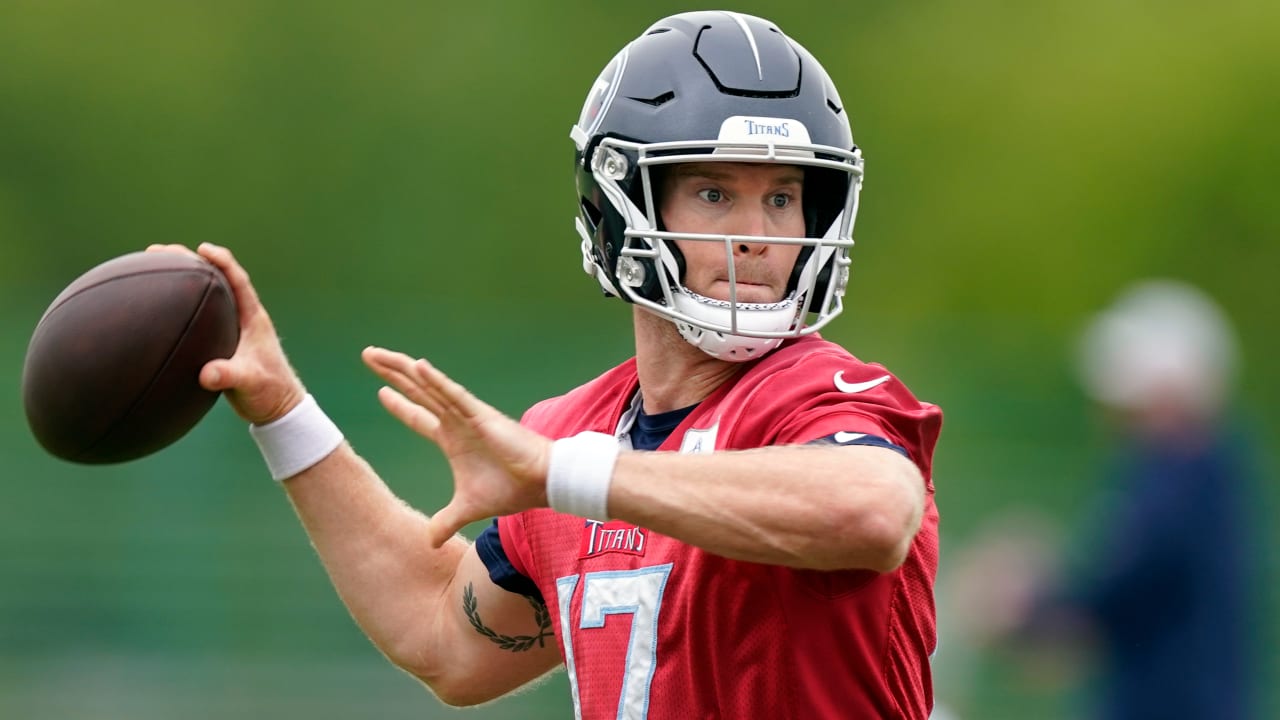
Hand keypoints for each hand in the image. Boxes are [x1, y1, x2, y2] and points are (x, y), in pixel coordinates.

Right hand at [145, 243, 305, 424]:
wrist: (276, 409)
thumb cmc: (269, 392)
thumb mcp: (250, 383)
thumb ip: (229, 377)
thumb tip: (206, 374)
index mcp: (252, 319)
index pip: (238, 281)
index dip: (222, 261)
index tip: (201, 248)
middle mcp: (242, 318)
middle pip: (216, 280)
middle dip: (191, 262)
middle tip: (160, 251)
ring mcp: (231, 329)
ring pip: (206, 297)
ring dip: (183, 281)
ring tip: (153, 269)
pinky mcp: (222, 343)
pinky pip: (199, 316)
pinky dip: (181, 306)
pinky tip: (158, 307)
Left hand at [362, 346, 551, 547]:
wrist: (541, 483)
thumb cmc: (510, 489)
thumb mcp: (468, 508)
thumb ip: (446, 522)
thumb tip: (429, 542)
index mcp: (451, 438)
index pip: (419, 416)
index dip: (399, 405)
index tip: (380, 391)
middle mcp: (456, 421)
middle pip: (416, 391)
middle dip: (391, 373)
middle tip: (368, 355)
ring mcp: (467, 415)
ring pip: (428, 386)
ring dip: (403, 369)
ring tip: (378, 354)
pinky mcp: (480, 416)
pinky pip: (454, 395)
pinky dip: (436, 381)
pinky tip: (417, 366)